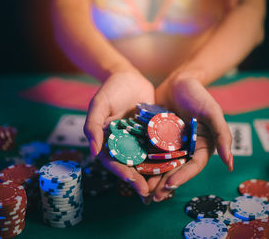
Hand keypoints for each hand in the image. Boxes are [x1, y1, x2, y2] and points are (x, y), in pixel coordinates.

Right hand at [83, 71, 154, 198]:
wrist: (129, 76)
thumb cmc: (110, 89)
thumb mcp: (99, 104)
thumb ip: (93, 125)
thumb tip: (93, 152)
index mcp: (108, 142)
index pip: (114, 163)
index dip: (123, 174)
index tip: (134, 182)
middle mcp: (124, 145)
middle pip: (131, 167)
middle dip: (140, 180)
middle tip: (151, 192)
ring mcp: (139, 141)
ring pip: (146, 161)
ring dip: (154, 175)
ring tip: (165, 187)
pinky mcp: (153, 134)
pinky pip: (159, 148)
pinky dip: (165, 158)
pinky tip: (176, 166)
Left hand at [150, 74, 232, 201]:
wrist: (178, 80)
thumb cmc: (198, 94)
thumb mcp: (212, 111)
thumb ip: (222, 135)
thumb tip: (230, 163)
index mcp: (202, 146)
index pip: (193, 166)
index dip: (182, 177)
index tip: (169, 185)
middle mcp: (187, 148)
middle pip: (176, 170)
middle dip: (165, 184)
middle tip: (152, 197)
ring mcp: (171, 145)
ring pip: (162, 165)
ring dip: (153, 178)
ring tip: (141, 190)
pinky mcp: (157, 138)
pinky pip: (150, 152)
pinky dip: (144, 163)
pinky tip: (133, 171)